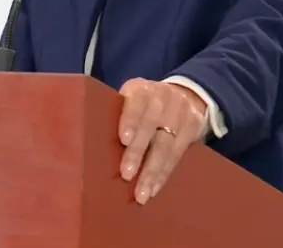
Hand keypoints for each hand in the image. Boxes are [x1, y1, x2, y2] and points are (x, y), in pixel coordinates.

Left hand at [117, 78, 207, 204]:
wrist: (184, 95)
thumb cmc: (143, 105)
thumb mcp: (131, 99)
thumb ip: (116, 114)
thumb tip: (90, 144)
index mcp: (141, 89)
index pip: (137, 102)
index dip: (131, 120)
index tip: (124, 140)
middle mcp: (163, 96)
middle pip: (151, 125)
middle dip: (138, 152)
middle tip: (126, 175)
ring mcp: (181, 111)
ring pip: (166, 144)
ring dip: (153, 171)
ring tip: (141, 193)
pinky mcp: (193, 126)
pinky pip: (178, 154)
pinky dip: (164, 173)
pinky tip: (154, 188)